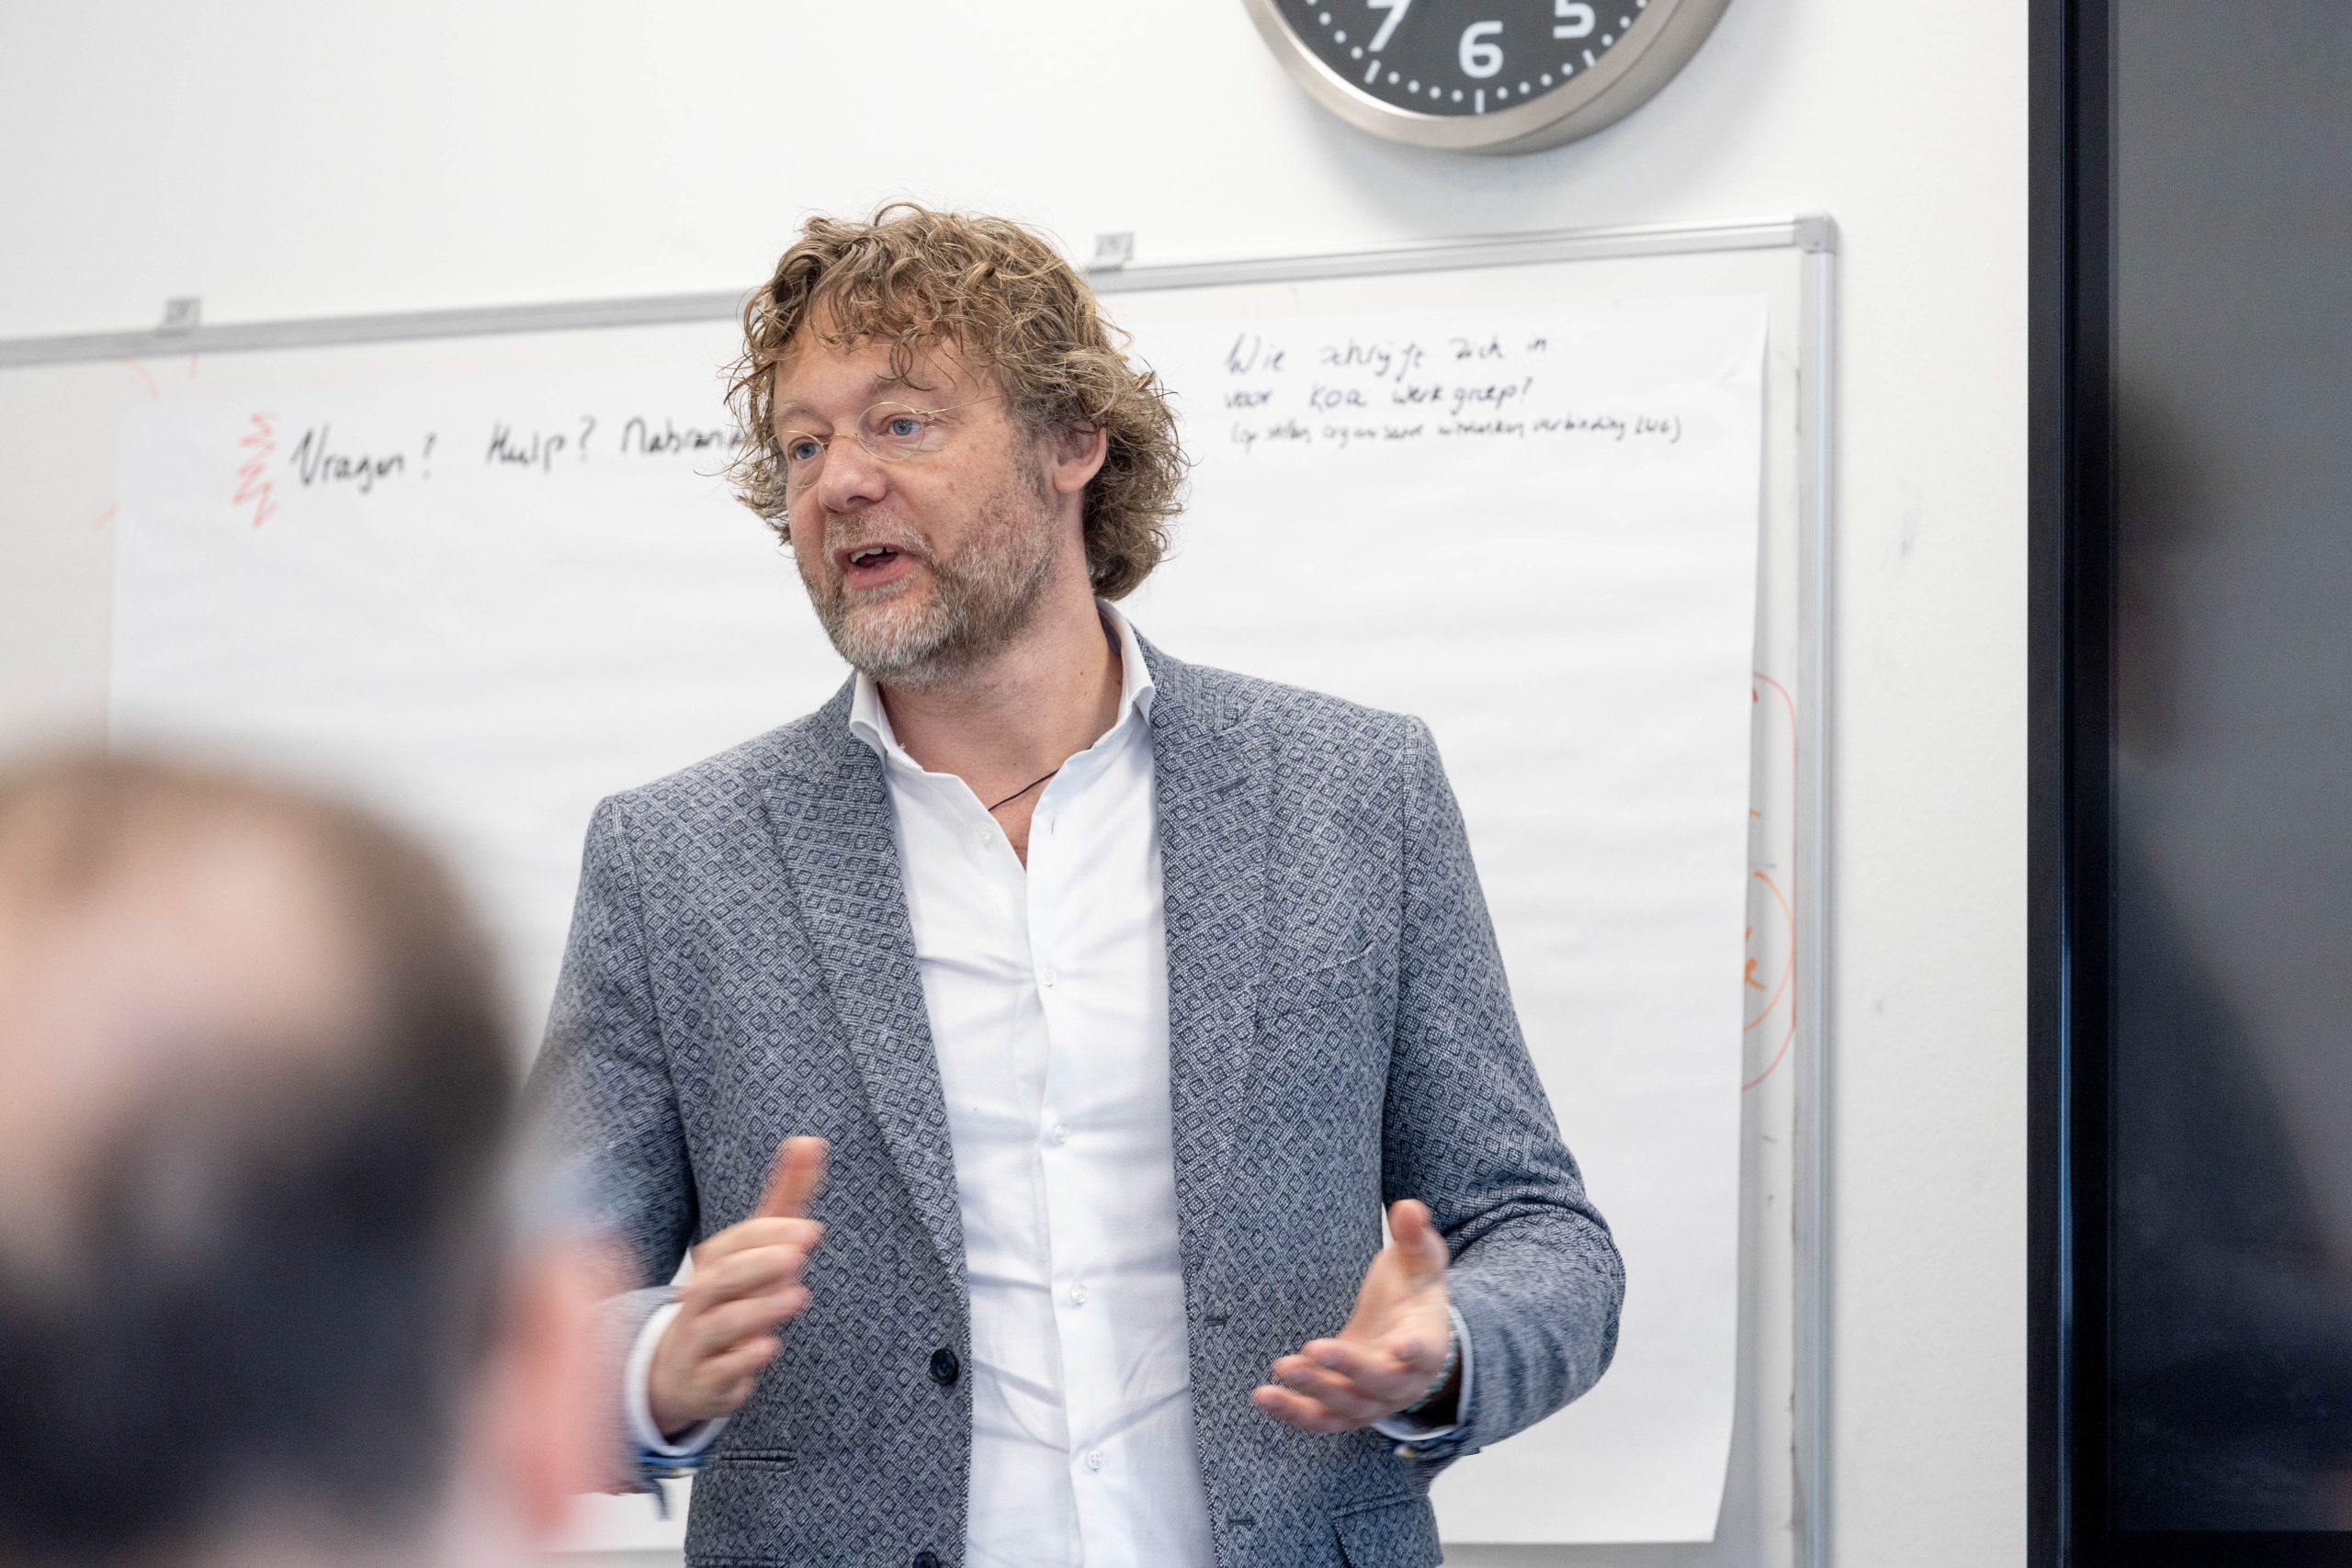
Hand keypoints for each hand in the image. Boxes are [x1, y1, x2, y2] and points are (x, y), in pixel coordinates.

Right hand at [647, 1137, 826, 1438]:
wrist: (681, 1369)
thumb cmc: (730, 1296)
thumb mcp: (757, 1249)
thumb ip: (785, 1198)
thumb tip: (810, 1140)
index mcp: (715, 1264)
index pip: (736, 1243)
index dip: (769, 1234)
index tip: (811, 1231)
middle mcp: (701, 1300)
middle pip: (721, 1278)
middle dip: (758, 1264)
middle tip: (799, 1254)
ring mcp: (701, 1342)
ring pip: (720, 1324)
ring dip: (757, 1310)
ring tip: (798, 1296)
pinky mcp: (708, 1382)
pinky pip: (718, 1372)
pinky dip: (741, 1361)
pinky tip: (768, 1347)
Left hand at [1253, 1199, 1455, 1433]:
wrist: (1405, 1333)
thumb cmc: (1412, 1291)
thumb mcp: (1420, 1260)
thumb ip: (1415, 1237)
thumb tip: (1408, 1208)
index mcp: (1428, 1343)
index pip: (1425, 1351)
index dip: (1415, 1351)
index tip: (1401, 1346)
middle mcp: (1404, 1381)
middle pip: (1379, 1384)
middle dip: (1347, 1370)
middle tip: (1312, 1349)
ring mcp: (1374, 1401)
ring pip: (1346, 1408)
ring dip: (1313, 1393)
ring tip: (1281, 1368)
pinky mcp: (1346, 1410)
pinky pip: (1321, 1420)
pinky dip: (1293, 1413)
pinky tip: (1263, 1397)